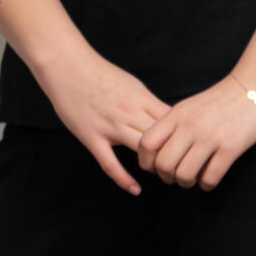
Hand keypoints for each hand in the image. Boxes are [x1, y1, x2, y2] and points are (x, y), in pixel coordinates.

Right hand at [33, 47, 171, 195]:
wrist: (68, 66)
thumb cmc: (99, 73)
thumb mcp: (131, 84)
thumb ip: (147, 102)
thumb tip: (164, 117)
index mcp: (141, 99)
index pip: (172, 122)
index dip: (183, 136)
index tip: (187, 145)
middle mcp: (130, 114)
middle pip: (161, 139)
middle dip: (173, 153)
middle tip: (178, 164)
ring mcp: (110, 127)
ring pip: (141, 151)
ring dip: (154, 165)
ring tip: (161, 173)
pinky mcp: (92, 138)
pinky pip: (110, 164)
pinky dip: (123, 179)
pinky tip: (134, 189)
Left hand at [136, 76, 255, 190]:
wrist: (251, 89)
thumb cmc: (218, 101)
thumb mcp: (188, 107)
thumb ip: (172, 125)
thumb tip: (157, 151)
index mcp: (176, 115)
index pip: (147, 143)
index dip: (146, 162)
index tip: (155, 167)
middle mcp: (190, 126)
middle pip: (163, 164)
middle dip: (166, 177)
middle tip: (175, 176)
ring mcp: (210, 137)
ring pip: (184, 175)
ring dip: (186, 183)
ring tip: (193, 179)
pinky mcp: (230, 147)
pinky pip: (210, 177)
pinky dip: (207, 184)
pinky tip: (209, 179)